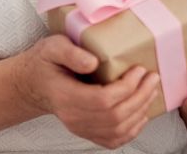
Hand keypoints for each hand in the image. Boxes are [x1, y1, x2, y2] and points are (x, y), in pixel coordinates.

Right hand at [11, 35, 160, 148]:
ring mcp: (79, 128)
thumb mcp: (53, 47)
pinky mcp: (86, 131)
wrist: (33, 84)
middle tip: (153, 77)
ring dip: (140, 112)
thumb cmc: (45, 62)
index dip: (126, 88)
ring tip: (151, 90)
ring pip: (117, 130)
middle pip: (114, 116)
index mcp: (65, 96)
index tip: (139, 70)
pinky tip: (141, 114)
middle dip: (140, 97)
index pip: (102, 100)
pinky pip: (112, 140)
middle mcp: (72, 117)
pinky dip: (132, 130)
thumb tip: (93, 63)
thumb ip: (71, 53)